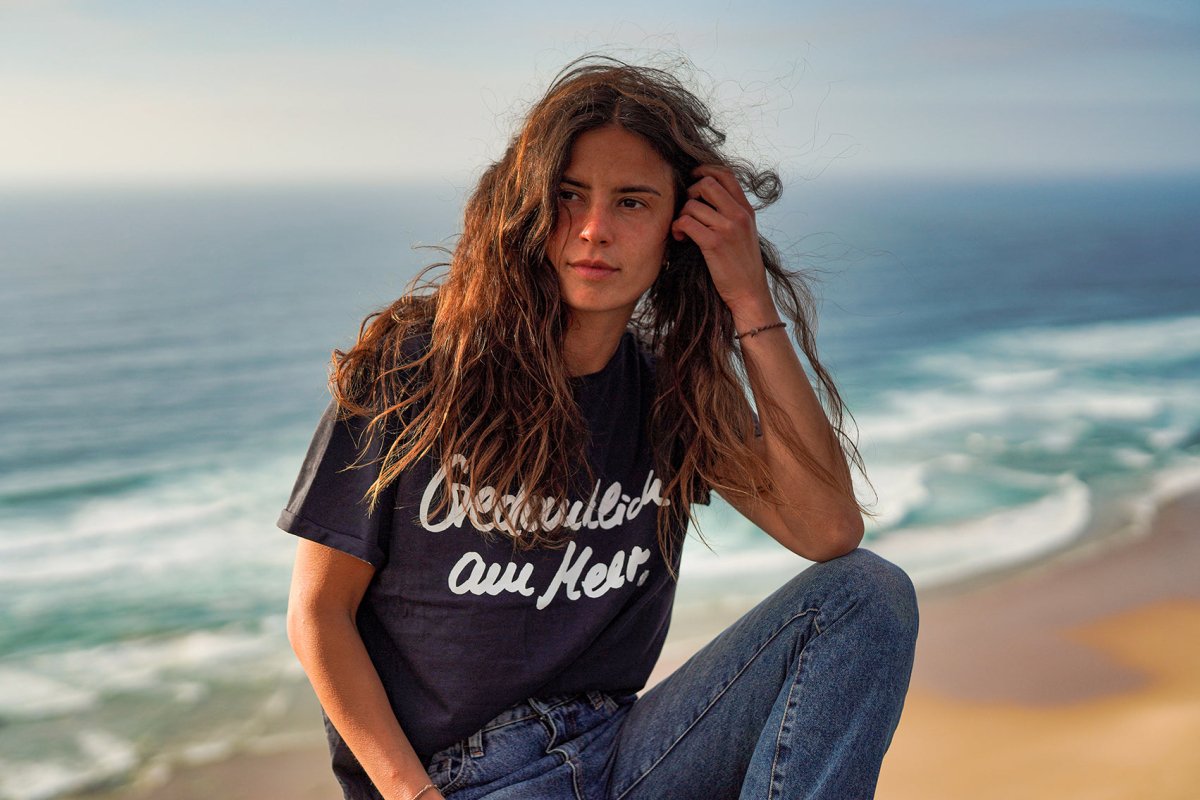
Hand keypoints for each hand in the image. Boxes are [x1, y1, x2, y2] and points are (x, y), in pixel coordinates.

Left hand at [670, 165, 777, 324]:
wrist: (749, 292)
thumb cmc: (742, 265)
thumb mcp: (745, 233)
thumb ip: (731, 213)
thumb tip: (706, 197)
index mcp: (746, 210)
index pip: (726, 174)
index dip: (705, 171)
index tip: (692, 181)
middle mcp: (739, 215)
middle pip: (707, 183)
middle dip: (690, 193)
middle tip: (687, 210)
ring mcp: (728, 228)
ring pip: (692, 205)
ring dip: (680, 216)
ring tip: (682, 230)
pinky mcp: (714, 243)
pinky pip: (687, 222)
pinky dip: (678, 228)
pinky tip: (680, 238)